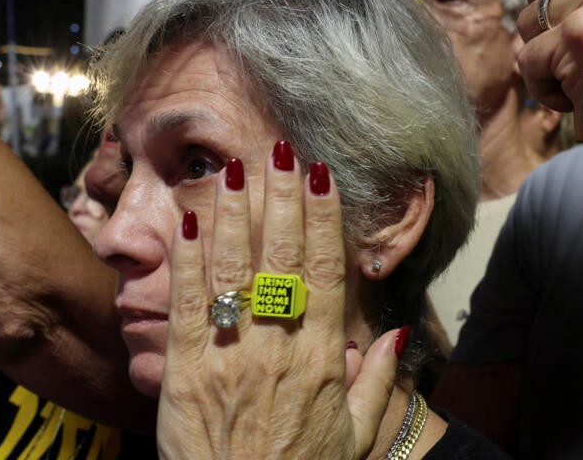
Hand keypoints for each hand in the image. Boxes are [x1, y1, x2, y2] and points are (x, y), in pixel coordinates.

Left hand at [157, 148, 399, 459]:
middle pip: (281, 259)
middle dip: (283, 199)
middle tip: (283, 152)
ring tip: (239, 169)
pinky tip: (191, 224)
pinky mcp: (185, 370)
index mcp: (322, 360)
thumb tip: (397, 336)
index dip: (324, 221)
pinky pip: (188, 306)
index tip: (323, 179)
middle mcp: (278, 348)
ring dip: (237, 215)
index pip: (326, 274)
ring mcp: (229, 356)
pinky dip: (189, 263)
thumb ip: (378, 384)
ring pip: (235, 271)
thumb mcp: (355, 438)